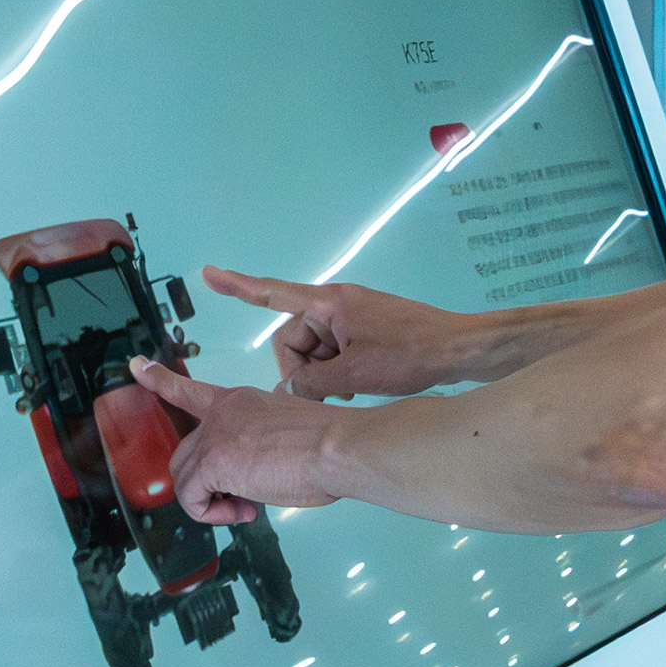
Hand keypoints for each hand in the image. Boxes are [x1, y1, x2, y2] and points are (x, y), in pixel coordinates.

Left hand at [130, 356, 347, 524]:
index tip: (138, 368)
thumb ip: (261, 444)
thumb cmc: (331, 446)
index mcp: (241, 401)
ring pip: (185, 478)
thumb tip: (257, 473)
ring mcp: (216, 435)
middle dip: (206, 483)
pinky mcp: (214, 461)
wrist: (339, 447)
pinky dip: (212, 514)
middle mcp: (223, 413)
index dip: (160, 380)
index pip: (191, 390)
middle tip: (243, 498)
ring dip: (211, 502)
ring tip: (246, 506)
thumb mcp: (289, 432)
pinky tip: (244, 510)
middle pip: (186, 454)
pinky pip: (191, 500)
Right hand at [202, 266, 474, 400]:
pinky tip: (355, 388)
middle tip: (328, 391)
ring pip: (314, 351)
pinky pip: (334, 351)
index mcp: (329, 303)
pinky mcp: (365, 330)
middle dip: (302, 368)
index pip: (273, 293)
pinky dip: (337, 371)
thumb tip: (289, 390)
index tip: (207, 274)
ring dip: (322, 374)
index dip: (238, 287)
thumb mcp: (353, 374)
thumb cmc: (408, 355)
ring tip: (349, 391)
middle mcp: (336, 304)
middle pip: (294, 338)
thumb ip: (312, 383)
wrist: (458, 350)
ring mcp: (352, 316)